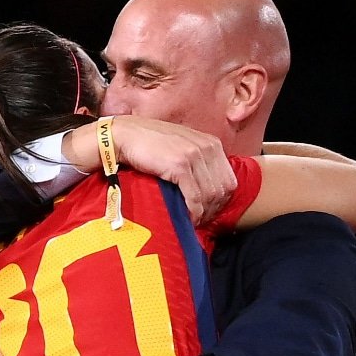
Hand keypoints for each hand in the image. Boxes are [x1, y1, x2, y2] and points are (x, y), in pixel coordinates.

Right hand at [110, 115, 236, 224]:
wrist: (126, 135)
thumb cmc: (149, 142)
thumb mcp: (181, 145)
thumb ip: (197, 159)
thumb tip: (205, 185)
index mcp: (211, 143)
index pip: (229, 179)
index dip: (221, 200)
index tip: (208, 210)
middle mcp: (207, 148)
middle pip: (222, 189)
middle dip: (213, 209)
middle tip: (200, 219)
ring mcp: (194, 156)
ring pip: (210, 195)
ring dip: (203, 213)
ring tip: (192, 220)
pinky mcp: (180, 166)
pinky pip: (194, 196)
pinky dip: (193, 211)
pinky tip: (186, 217)